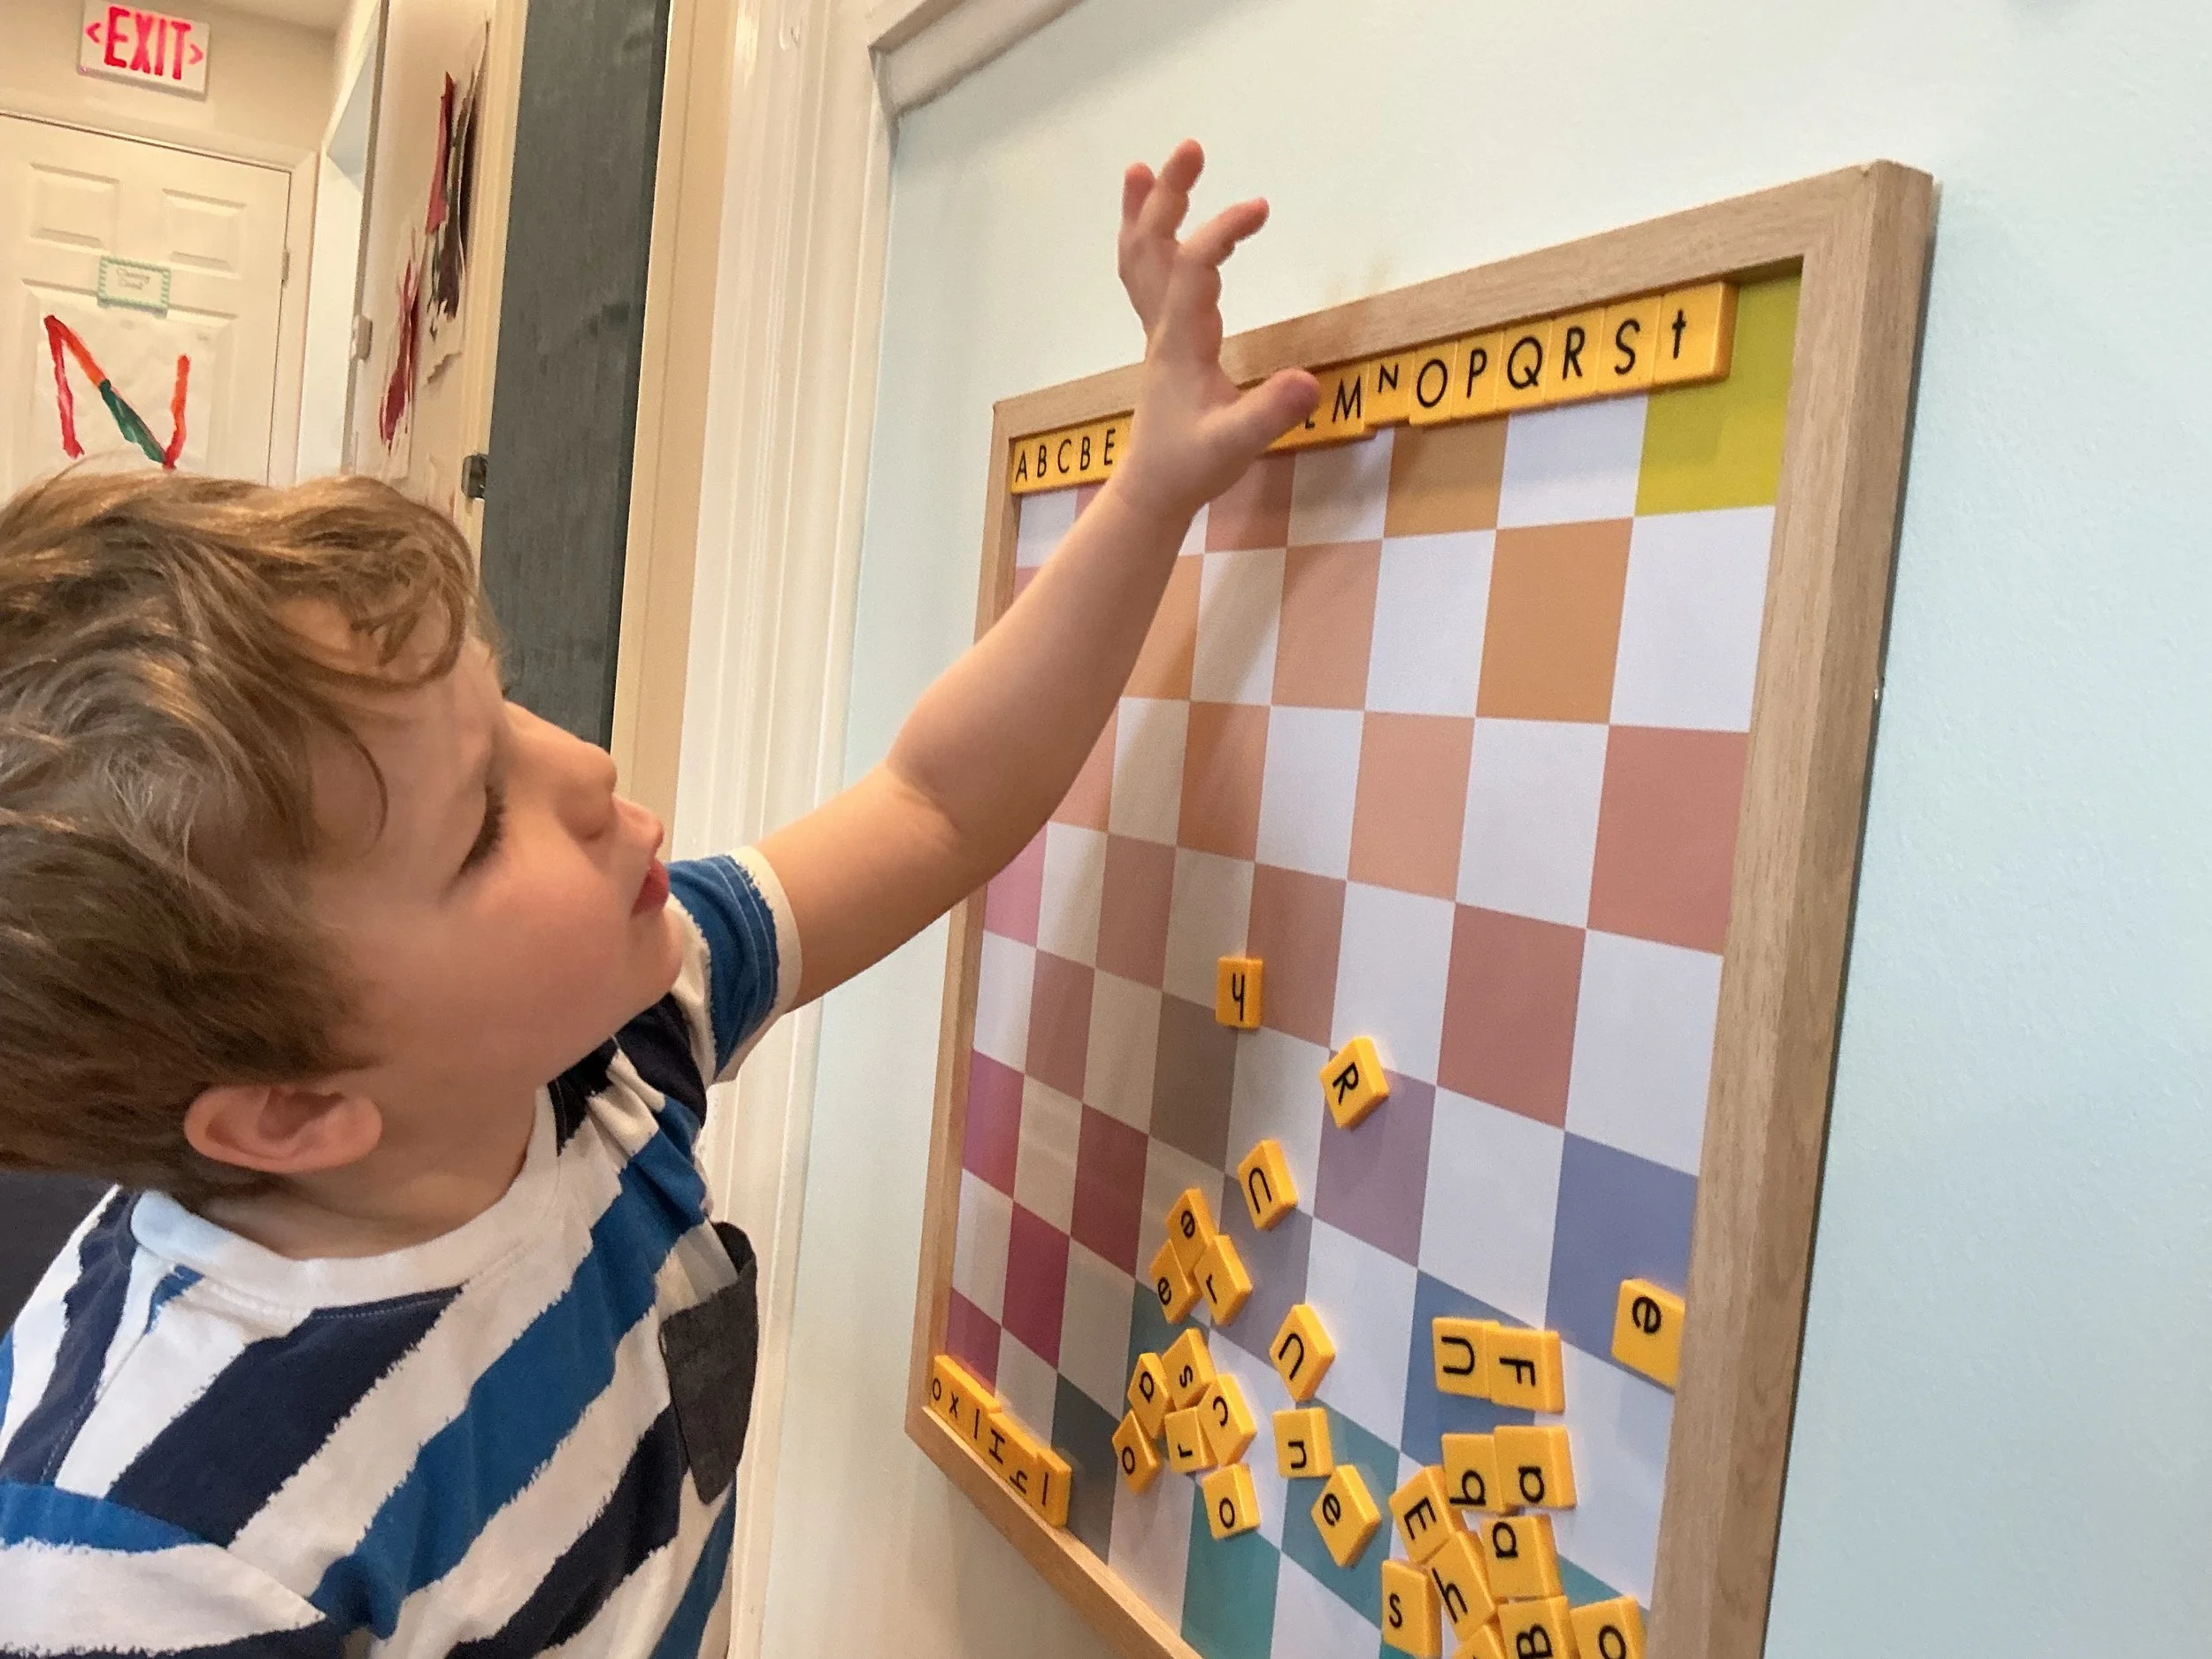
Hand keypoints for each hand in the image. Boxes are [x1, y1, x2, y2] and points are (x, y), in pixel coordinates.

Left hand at [1111, 141, 1317, 526]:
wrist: (1153, 489)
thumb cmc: (1192, 467)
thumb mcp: (1236, 445)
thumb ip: (1269, 413)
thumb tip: (1309, 382)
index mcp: (1182, 343)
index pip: (1193, 270)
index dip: (1219, 233)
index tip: (1258, 207)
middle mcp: (1163, 328)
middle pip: (1153, 249)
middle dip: (1169, 197)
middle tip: (1190, 148)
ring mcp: (1159, 331)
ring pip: (1141, 259)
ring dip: (1144, 211)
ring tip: (1145, 168)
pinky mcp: (1165, 338)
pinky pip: (1146, 276)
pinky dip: (1147, 240)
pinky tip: (1154, 218)